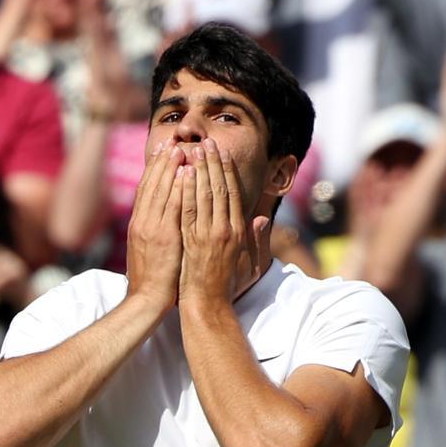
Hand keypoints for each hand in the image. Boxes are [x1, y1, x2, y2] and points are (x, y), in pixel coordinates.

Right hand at [125, 140, 184, 308]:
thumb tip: (164, 219)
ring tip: (180, 148)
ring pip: (160, 190)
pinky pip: (171, 206)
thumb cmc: (153, 279)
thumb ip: (157, 231)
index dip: (155, 169)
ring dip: (170, 168)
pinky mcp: (162, 236)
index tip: (163, 151)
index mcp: (139, 224)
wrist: (146, 299)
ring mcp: (151, 228)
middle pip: (151, 184)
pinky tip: (186, 172)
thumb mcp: (150, 251)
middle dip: (161, 161)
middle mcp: (142, 222)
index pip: (146, 190)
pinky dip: (177, 188)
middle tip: (171, 140)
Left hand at [178, 139, 268, 306]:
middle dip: (212, 163)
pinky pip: (188, 210)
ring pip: (204, 195)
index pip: (233, 193)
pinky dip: (186, 191)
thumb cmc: (229, 285)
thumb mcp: (251, 263)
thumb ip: (257, 239)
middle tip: (206, 142)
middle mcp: (225, 229)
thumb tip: (263, 217)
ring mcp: (208, 235)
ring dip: (198, 171)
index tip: (221, 152)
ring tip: (193, 150)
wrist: (208, 304)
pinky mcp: (192, 241)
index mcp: (239, 231)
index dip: (227, 170)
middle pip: (219, 188)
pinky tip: (182, 174)